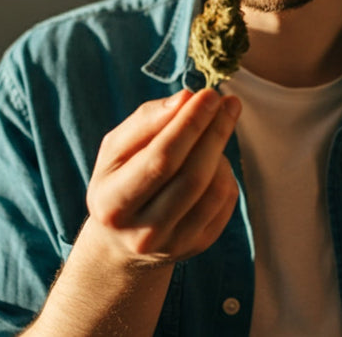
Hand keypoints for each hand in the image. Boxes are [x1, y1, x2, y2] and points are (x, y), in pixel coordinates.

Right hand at [83, 89, 241, 268]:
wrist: (120, 242)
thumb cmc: (118, 182)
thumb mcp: (115, 150)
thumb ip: (145, 120)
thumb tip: (186, 99)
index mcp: (113, 203)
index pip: (161, 159)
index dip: (189, 124)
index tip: (209, 95)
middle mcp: (143, 231)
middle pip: (192, 176)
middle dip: (215, 133)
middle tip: (228, 103)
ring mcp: (174, 244)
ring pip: (214, 190)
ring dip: (221, 152)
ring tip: (215, 132)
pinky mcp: (198, 247)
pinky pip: (225, 203)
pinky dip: (226, 174)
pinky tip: (214, 160)